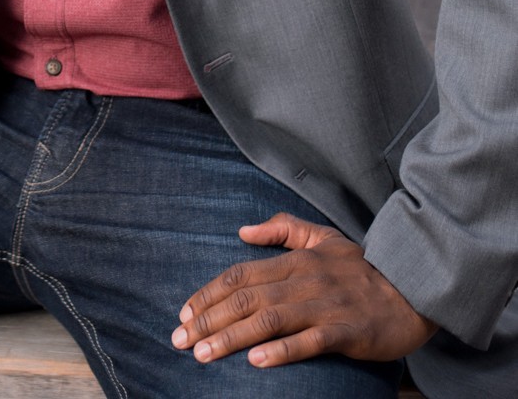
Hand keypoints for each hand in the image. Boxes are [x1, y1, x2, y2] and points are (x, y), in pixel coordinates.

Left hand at [172, 212, 437, 368]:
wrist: (413, 287)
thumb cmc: (363, 266)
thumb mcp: (321, 237)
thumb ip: (281, 230)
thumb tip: (242, 231)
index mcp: (294, 260)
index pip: (240, 276)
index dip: (208, 294)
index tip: (183, 314)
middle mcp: (303, 280)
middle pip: (245, 299)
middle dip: (208, 320)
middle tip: (179, 340)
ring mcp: (324, 306)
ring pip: (268, 320)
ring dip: (231, 338)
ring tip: (204, 355)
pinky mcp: (346, 332)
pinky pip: (309, 342)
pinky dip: (281, 351)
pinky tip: (256, 362)